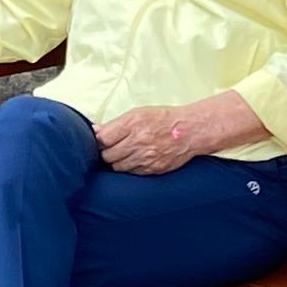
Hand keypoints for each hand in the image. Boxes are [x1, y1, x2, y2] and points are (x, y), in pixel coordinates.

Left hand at [95, 96, 233, 172]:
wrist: (190, 130)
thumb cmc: (165, 119)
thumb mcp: (139, 113)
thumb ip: (116, 123)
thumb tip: (96, 130)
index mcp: (132, 124)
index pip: (102, 139)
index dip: (98, 141)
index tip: (100, 140)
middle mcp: (138, 142)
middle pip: (108, 155)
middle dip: (106, 152)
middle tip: (111, 147)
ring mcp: (145, 158)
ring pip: (118, 167)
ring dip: (117, 161)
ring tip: (125, 153)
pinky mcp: (152, 169)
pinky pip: (132, 173)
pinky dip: (130, 167)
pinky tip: (136, 159)